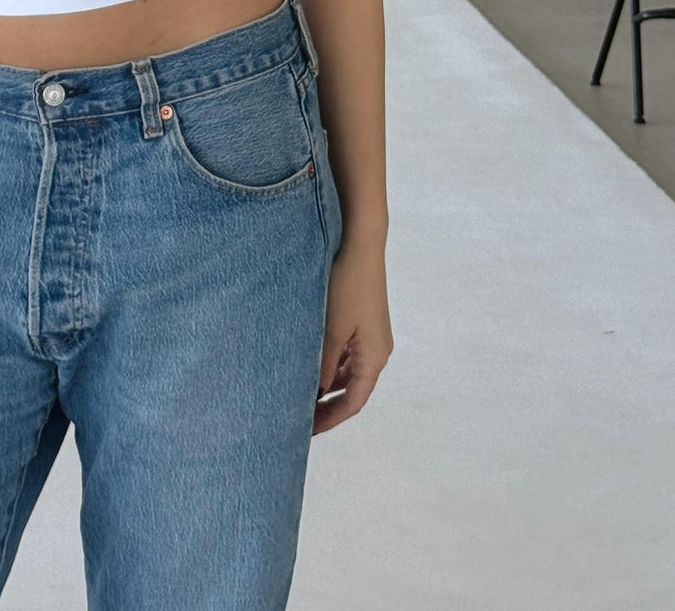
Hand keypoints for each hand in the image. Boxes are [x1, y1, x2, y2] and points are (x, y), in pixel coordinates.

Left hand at [313, 234, 393, 433]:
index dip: (329, 419)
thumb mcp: (331, 328)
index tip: (305, 431)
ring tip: (298, 391)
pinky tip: (307, 362)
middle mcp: (377, 349)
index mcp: (375, 357)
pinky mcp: (362, 319)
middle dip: (326, 404)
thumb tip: (313, 394)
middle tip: (298, 416)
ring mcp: (371, 334)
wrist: (361, 242)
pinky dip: (328, 362)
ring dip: (326, 382)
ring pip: (347, 370)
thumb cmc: (347, 283)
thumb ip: (323, 364)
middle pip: (351, 389)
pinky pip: (346, 351)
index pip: (353, 402)